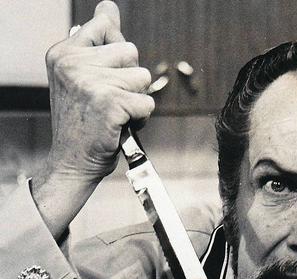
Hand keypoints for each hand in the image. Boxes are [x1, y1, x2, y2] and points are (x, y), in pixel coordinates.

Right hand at [32, 1, 154, 238]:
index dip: (116, 53)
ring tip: (115, 113)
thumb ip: (98, 40)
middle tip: (109, 100)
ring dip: (136, 98)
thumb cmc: (82, 121)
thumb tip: (109, 6)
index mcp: (63, 52)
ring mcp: (91, 82)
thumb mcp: (82, 75)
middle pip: (131, 51)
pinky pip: (148, 101)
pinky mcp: (110, 103)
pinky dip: (141, 117)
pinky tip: (120, 125)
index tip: (103, 75)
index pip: (104, 24)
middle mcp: (73, 63)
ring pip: (143, 77)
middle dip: (130, 78)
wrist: (73, 161)